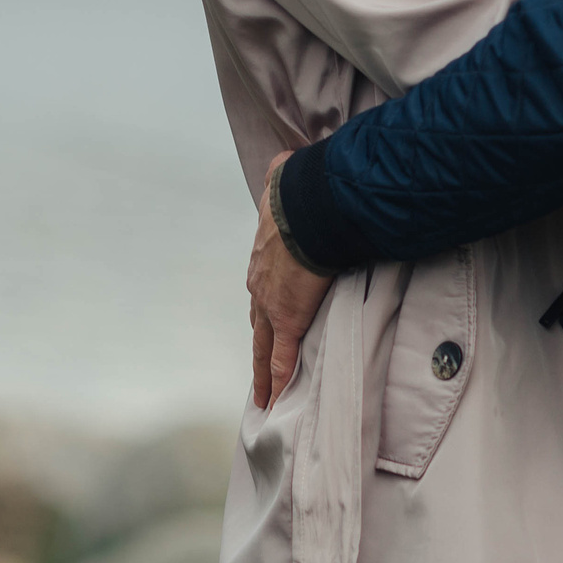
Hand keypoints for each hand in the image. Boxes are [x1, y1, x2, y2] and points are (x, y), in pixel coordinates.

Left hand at [248, 151, 333, 408]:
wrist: (305, 209)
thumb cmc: (299, 195)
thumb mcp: (284, 185)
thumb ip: (283, 178)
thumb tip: (285, 161)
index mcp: (263, 259)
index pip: (261, 293)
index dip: (263, 313)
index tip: (263, 328)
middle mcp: (260, 284)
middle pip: (258, 325)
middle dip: (260, 347)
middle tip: (259, 372)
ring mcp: (272, 305)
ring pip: (265, 346)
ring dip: (266, 369)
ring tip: (266, 392)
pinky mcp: (289, 319)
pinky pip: (283, 359)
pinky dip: (280, 380)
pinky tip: (276, 401)